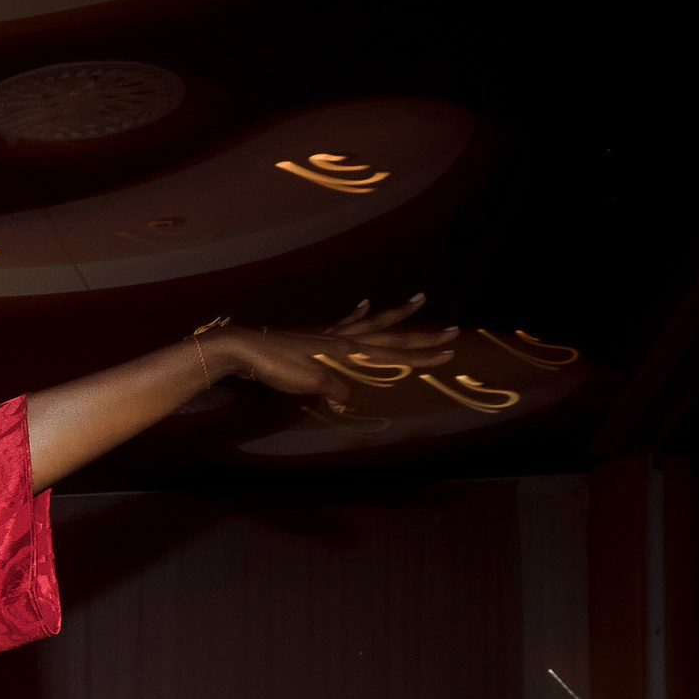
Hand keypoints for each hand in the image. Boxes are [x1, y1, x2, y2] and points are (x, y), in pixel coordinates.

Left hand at [212, 296, 458, 409]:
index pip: (394, 355)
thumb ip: (334, 389)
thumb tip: (350, 399)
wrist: (245, 349)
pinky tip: (365, 303)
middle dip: (422, 336)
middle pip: (392, 336)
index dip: (422, 356)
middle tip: (452, 330)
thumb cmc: (277, 367)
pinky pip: (344, 322)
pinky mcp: (316, 335)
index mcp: (348, 351)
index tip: (449, 352)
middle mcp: (345, 339)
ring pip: (373, 323)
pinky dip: (357, 314)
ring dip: (397, 314)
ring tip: (419, 298)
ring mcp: (331, 334)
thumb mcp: (309, 382)